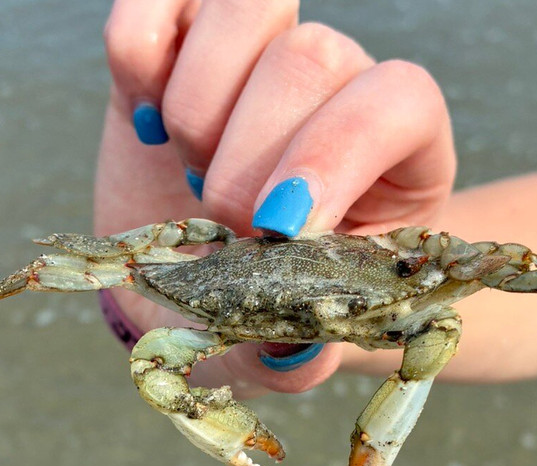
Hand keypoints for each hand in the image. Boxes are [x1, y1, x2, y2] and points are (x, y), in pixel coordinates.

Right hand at [96, 0, 455, 396]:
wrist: (201, 284)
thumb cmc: (261, 312)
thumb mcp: (284, 349)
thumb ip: (299, 358)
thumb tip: (294, 349)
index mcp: (398, 153)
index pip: (399, 100)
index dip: (335, 154)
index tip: (279, 230)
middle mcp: (339, 83)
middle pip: (309, 56)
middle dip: (247, 157)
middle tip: (221, 224)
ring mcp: (259, 52)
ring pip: (244, 6)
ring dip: (197, 108)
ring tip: (189, 167)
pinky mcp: (182, 40)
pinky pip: (155, 1)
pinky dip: (137, 60)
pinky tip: (146, 123)